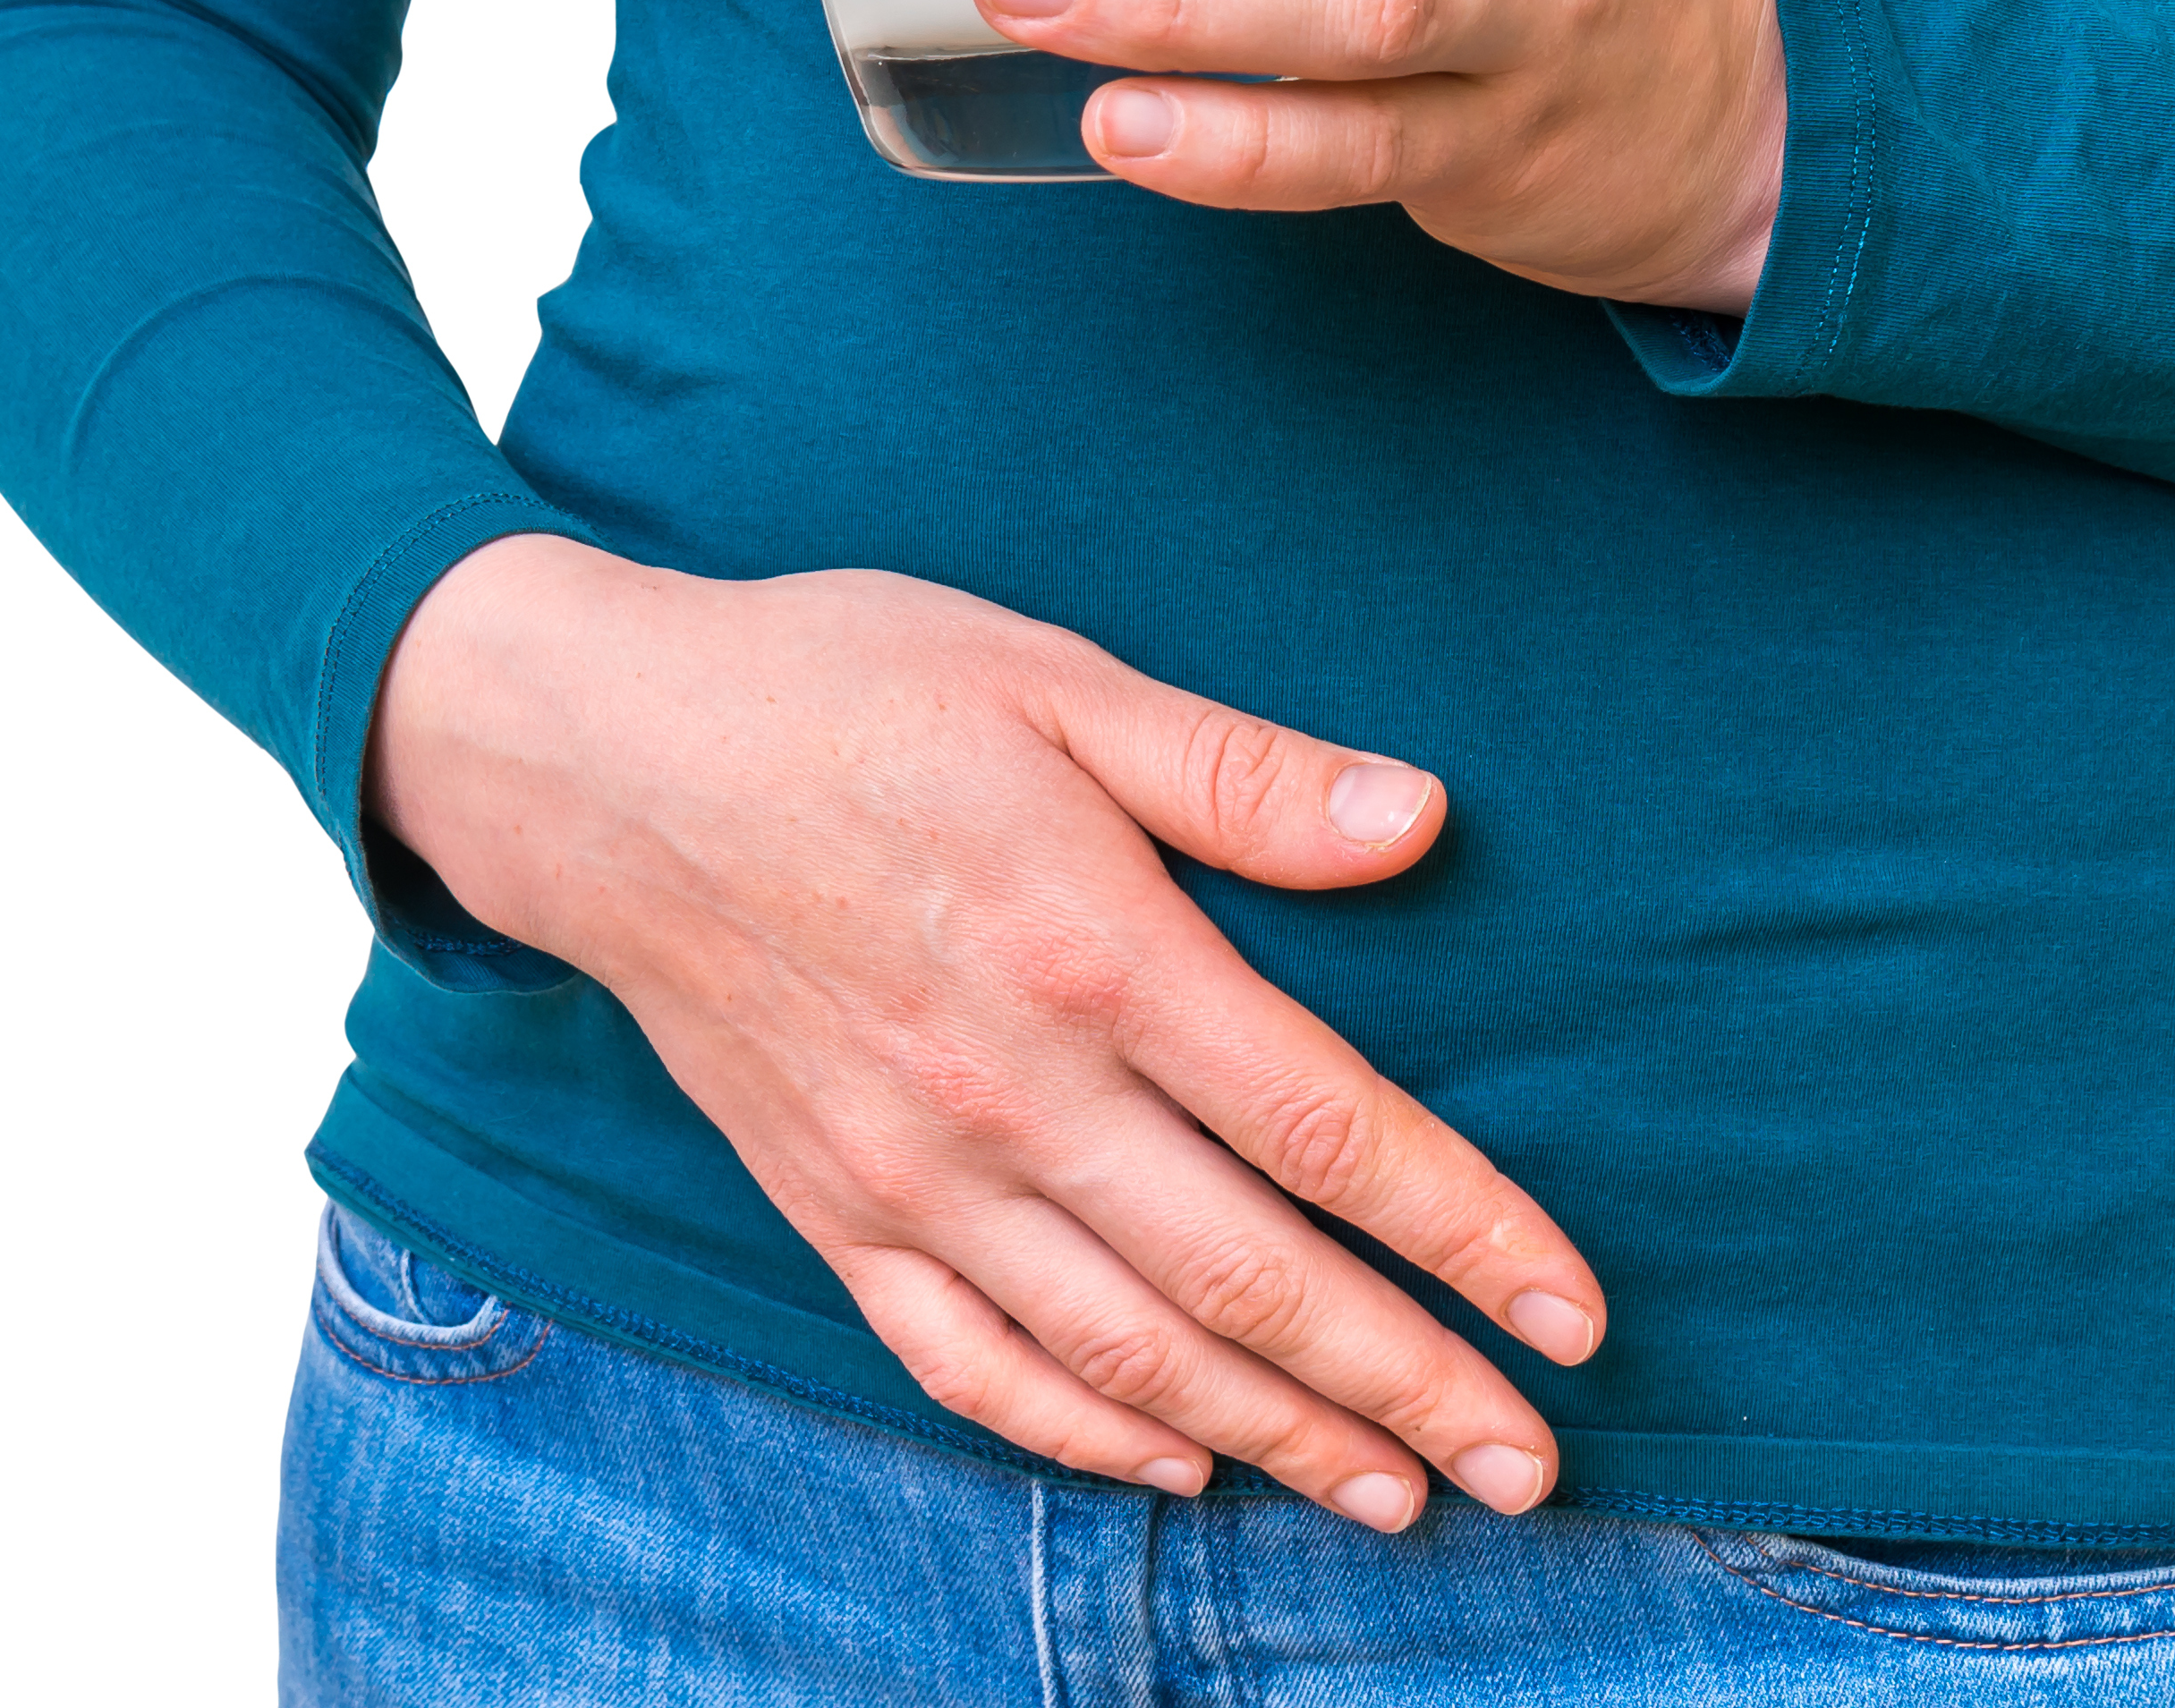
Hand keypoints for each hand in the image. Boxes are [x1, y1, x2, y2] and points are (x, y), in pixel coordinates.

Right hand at [367, 534, 1604, 1526]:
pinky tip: (1177, 1467)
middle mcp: (1009, 1092)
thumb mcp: (1054, 679)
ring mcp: (912, 1171)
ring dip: (1276, 1437)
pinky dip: (1082, 1432)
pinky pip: (971, 1363)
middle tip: (1534, 1466)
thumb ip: (1240, 774)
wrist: (600, 761)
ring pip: (1127, 1349)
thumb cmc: (845, 689)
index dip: (1464, 1233)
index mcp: (1091, 952)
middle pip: (1250, 1278)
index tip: (1574, 1313)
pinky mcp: (832, 1211)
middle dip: (1408, 1384)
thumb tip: (1420, 819)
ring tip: (1398, 1494)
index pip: (1325, 1130)